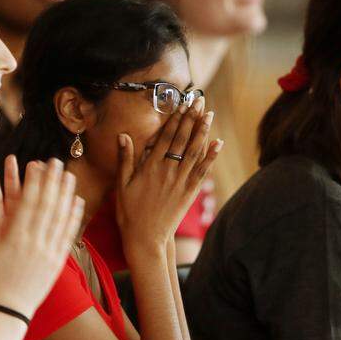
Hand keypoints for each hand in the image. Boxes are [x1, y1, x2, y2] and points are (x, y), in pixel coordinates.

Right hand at [0, 156, 84, 318]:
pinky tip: (76, 202)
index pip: (26, 202)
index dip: (34, 181)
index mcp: (12, 238)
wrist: (6, 311)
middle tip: (57, 162)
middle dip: (52, 181)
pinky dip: (73, 217)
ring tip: (69, 175)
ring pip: (60, 217)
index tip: (38, 164)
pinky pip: (68, 235)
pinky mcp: (57, 262)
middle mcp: (33, 242)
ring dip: (66, 194)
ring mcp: (48, 252)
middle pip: (46, 205)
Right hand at [115, 97, 221, 247]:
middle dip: (191, 118)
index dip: (175, 119)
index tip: (182, 104)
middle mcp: (168, 171)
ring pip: (194, 152)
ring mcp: (180, 182)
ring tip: (209, 114)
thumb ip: (125, 159)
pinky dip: (211, 156)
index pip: (165, 137)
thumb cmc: (129, 212)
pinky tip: (218, 143)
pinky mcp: (189, 193)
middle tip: (199, 101)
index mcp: (150, 167)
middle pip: (182, 140)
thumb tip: (123, 135)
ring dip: (203, 132)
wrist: (145, 239)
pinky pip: (202, 171)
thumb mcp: (122, 184)